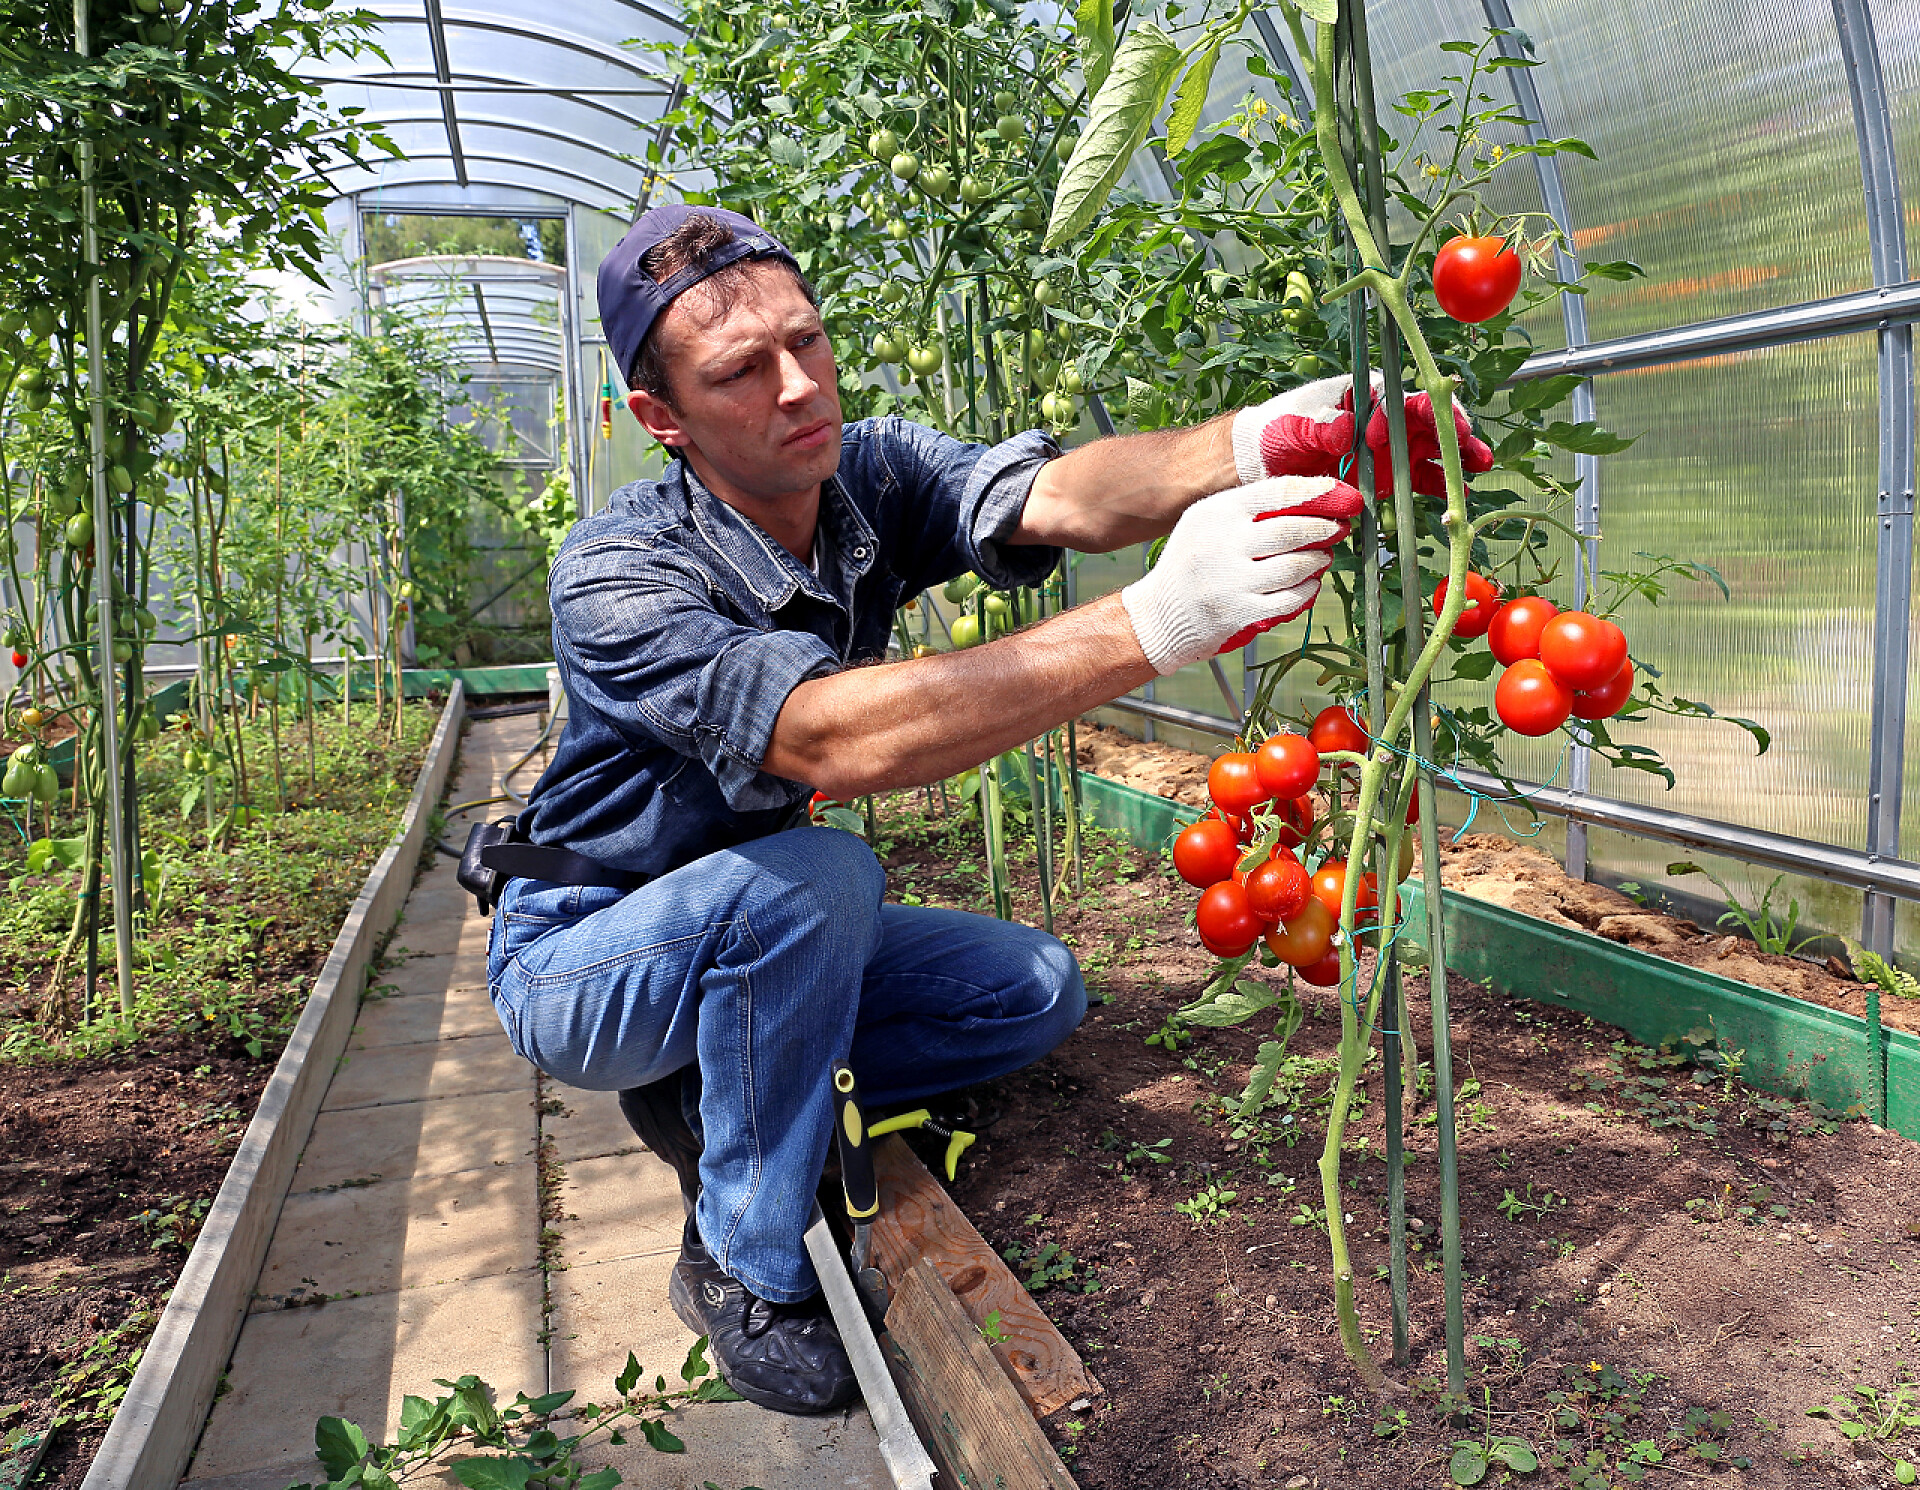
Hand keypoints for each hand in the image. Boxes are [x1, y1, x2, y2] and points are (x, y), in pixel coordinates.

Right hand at [1121, 477, 1363, 675]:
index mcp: (1216, 513)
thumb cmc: (1189, 562)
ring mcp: (1231, 580)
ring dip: (1316, 560)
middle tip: (1336, 528)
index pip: (1275, 492)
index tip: (1334, 491)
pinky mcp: (1240, 611)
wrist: (1161, 613)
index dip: (1313, 490)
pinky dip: (1306, 590)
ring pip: (1294, 567)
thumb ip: (1243, 507)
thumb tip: (1301, 497)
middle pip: (1290, 530)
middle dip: (1323, 528)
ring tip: (1321, 557)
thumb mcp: (1203, 521)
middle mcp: (1223, 544)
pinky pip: (1288, 599)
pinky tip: (1309, 583)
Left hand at [1230, 372, 1492, 496]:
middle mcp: (1384, 416)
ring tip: (1480, 464)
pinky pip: (1423, 477)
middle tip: (1468, 441)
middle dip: (1450, 426)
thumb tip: (1346, 427)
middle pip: (1427, 417)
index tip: (1389, 432)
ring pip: (1434, 445)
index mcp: (1363, 394)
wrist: (1263, 462)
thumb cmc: (1276, 430)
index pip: (1394, 397)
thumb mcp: (1292, 426)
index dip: (1401, 410)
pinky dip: (1442, 484)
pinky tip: (1460, 493)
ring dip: (1458, 454)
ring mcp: (1391, 445)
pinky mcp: (1391, 474)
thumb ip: (1320, 426)